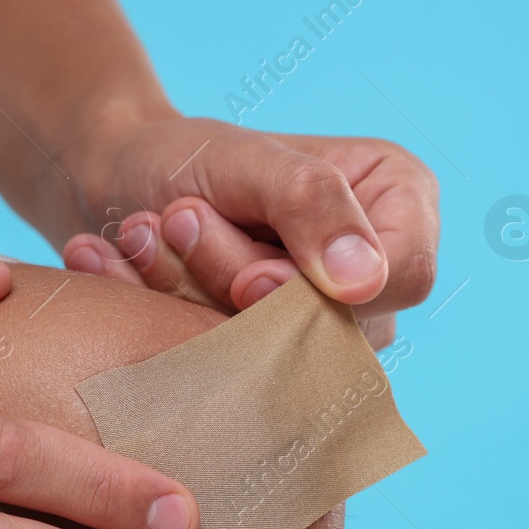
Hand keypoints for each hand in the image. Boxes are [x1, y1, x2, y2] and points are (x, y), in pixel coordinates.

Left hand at [57, 115, 439, 348]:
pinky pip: (241, 374)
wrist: (123, 182)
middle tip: (179, 220)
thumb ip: (308, 203)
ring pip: (284, 357)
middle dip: (237, 282)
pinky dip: (175, 325)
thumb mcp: (244, 159)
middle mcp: (381, 270)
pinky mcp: (283, 358)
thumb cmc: (190, 154)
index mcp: (401, 200)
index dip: (322, 289)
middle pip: (339, 327)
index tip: (247, 272)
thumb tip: (361, 282)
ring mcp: (336, 321)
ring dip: (195, 298)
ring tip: (152, 233)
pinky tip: (141, 272)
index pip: (404, 276)